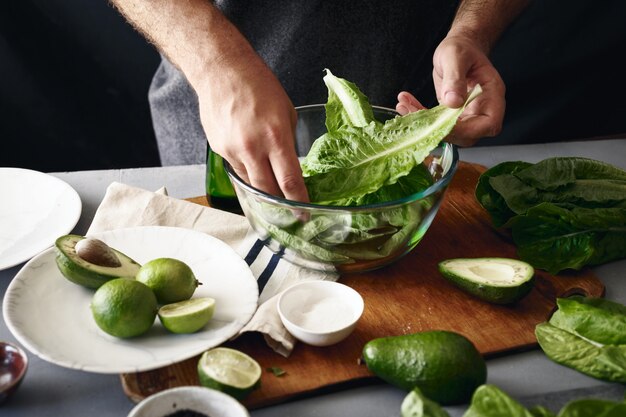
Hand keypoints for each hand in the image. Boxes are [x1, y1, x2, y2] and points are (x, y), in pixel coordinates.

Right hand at [195, 53, 308, 201]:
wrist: (222, 72)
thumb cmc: (258, 85)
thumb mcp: (286, 112)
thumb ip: (288, 141)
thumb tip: (291, 162)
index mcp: (276, 137)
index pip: (290, 180)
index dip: (298, 202)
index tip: (304, 214)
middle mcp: (253, 148)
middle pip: (268, 192)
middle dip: (281, 207)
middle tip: (291, 215)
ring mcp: (233, 151)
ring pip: (251, 185)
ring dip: (264, 192)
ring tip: (275, 196)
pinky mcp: (220, 150)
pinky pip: (238, 171)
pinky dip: (249, 175)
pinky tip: (255, 170)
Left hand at [396, 35, 505, 146]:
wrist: (458, 48)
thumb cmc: (462, 48)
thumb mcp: (456, 57)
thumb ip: (455, 79)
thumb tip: (452, 102)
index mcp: (493, 95)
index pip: (489, 124)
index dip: (467, 130)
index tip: (442, 123)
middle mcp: (482, 110)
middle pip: (467, 135)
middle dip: (438, 129)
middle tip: (413, 113)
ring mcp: (467, 116)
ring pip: (448, 133)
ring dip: (424, 125)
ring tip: (404, 106)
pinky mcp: (451, 117)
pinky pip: (437, 125)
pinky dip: (420, 117)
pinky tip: (405, 104)